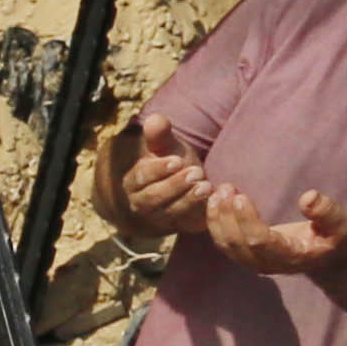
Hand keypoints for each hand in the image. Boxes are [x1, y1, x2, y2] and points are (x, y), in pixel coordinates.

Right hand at [107, 108, 214, 239]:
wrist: (189, 184)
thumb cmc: (174, 162)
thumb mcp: (167, 147)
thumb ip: (160, 134)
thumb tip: (154, 119)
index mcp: (133, 182)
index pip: (141, 177)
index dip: (158, 170)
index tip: (177, 161)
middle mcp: (141, 203)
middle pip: (153, 197)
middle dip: (175, 185)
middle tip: (196, 172)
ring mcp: (159, 218)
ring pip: (170, 211)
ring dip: (189, 199)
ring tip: (206, 186)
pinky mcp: (179, 226)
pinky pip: (187, 223)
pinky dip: (200, 212)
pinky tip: (213, 199)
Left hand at [201, 183, 346, 281]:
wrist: (328, 259)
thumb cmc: (336, 238)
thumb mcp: (342, 224)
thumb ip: (328, 212)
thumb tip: (308, 197)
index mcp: (291, 256)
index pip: (260, 242)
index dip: (247, 220)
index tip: (240, 197)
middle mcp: (269, 264)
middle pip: (237, 244)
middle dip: (227, 215)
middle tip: (225, 187)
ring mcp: (255, 262)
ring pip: (226, 245)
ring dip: (217, 218)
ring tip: (218, 191)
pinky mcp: (247, 256)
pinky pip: (223, 242)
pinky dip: (215, 222)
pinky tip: (214, 201)